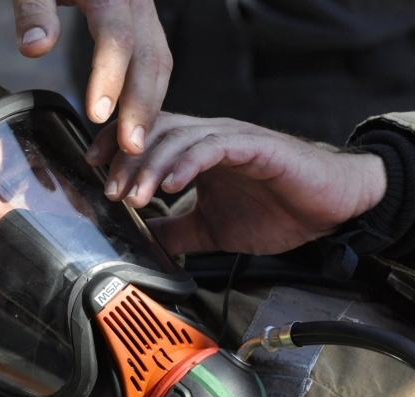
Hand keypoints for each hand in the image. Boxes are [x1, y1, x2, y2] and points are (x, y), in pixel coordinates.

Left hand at [11, 0, 170, 155]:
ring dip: (149, 105)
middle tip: (130, 149)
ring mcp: (142, 11)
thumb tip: (36, 49)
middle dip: (143, 105)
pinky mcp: (139, 23)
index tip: (98, 114)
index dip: (110, 77)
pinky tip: (132, 122)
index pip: (116, 36)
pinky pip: (152, 60)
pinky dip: (146, 94)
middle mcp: (135, 0)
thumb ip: (33, 8)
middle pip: (151, 55)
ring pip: (159, 60)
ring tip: (133, 147)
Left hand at [88, 114, 386, 256]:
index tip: (91, 169)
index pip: (145, 137)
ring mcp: (231, 139)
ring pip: (178, 138)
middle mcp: (209, 138)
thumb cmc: (275, 211)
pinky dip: (188, 163)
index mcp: (195, 152)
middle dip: (125, 161)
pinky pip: (214, 147)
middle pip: (154, 134)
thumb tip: (143, 238)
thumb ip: (176, 230)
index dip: (115, 147)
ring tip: (134, 194)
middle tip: (109, 191)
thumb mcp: (210, 228)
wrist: (329, 209)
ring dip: (150, 166)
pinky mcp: (256, 146)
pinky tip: (171, 185)